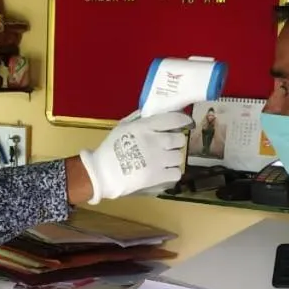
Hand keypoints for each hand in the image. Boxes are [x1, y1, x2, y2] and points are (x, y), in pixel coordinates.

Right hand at [77, 111, 191, 204]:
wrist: (103, 173)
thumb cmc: (110, 148)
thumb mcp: (122, 126)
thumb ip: (139, 118)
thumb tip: (152, 112)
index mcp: (145, 127)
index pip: (173, 119)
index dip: (183, 120)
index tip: (186, 122)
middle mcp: (155, 141)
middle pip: (179, 139)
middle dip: (176, 142)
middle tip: (169, 145)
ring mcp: (158, 160)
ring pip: (179, 157)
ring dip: (174, 158)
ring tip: (165, 160)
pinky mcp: (159, 177)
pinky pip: (177, 173)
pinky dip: (172, 173)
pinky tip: (165, 172)